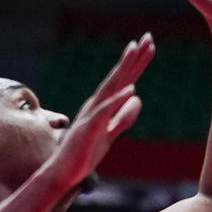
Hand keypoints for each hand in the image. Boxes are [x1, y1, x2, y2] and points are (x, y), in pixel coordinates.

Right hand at [45, 35, 153, 190]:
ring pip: (111, 87)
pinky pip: (105, 112)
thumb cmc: (83, 154)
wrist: (62, 175)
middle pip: (119, 77)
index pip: (124, 80)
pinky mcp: (89, 129)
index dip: (137, 63)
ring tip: (135, 48)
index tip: (150, 45)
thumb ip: (123, 117)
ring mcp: (91, 115)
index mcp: (102, 106)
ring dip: (123, 68)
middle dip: (134, 57)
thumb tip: (137, 97)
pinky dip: (117, 100)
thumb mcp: (110, 134)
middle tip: (149, 36)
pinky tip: (131, 88)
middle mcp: (96, 105)